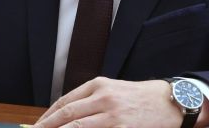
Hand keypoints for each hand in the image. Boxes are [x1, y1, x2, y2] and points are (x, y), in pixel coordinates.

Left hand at [33, 77, 183, 127]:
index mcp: (99, 85)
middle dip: (47, 127)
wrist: (171, 103)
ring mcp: (112, 115)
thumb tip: (67, 117)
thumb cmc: (142, 98)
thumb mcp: (115, 90)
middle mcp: (103, 97)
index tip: (37, 127)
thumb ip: (92, 100)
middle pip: (66, 115)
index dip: (48, 117)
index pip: (65, 102)